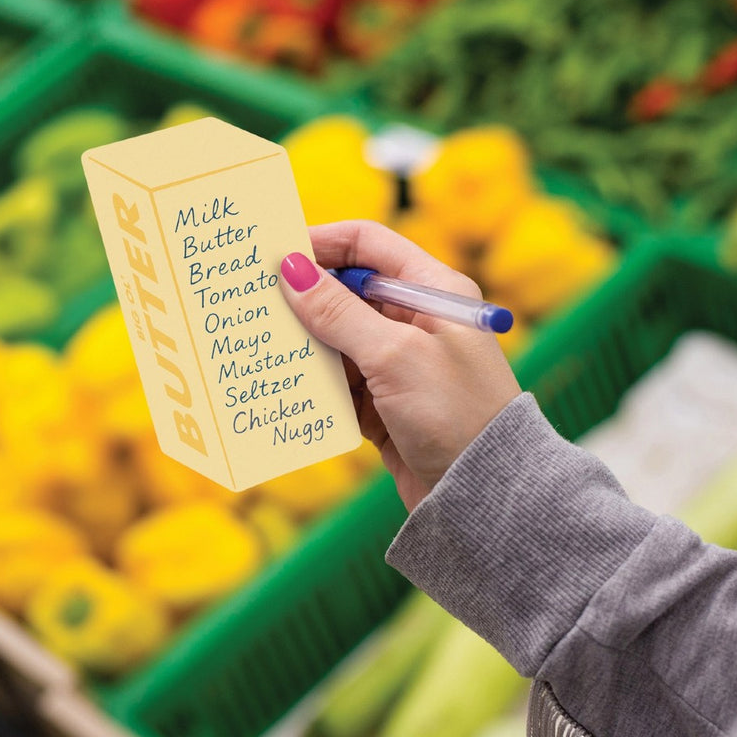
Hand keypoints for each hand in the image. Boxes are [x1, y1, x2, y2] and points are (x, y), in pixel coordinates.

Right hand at [280, 220, 520, 510]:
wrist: (484, 493)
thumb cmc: (454, 413)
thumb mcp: (394, 354)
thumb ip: (338, 312)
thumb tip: (290, 269)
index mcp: (432, 290)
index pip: (368, 245)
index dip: (320, 242)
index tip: (273, 252)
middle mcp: (416, 320)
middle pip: (346, 291)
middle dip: (301, 296)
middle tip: (252, 301)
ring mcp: (400, 362)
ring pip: (337, 338)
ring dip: (303, 342)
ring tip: (259, 343)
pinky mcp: (385, 403)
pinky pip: (339, 381)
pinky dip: (314, 381)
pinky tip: (284, 383)